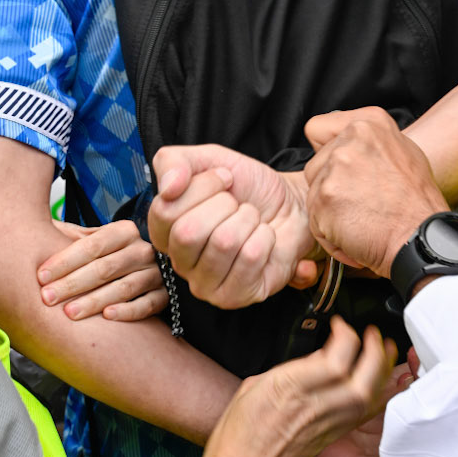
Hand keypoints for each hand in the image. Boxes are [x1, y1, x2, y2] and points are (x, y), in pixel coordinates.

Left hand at [35, 219, 166, 321]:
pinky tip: (107, 317)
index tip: (41, 276)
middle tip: (48, 298)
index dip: (65, 260)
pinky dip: (128, 311)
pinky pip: (147, 305)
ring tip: (70, 313)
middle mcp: (142, 250)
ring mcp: (155, 273)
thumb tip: (31, 229)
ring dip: (95, 301)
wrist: (139, 273)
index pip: (92, 245)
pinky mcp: (163, 295)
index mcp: (123, 231)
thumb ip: (65, 235)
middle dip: (73, 284)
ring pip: (124, 288)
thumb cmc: (103, 258)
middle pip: (105, 268)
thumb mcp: (88, 240)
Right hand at [149, 144, 319, 306]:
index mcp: (166, 232)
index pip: (165, 211)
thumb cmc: (248, 188)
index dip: (202, 187)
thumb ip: (173, 162)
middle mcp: (180, 263)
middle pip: (188, 232)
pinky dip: (265, 237)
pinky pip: (250, 258)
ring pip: (223, 243)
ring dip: (248, 219)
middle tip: (239, 204)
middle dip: (225, 205)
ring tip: (253, 220)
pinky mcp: (235, 296)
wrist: (292, 204)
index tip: (225, 179)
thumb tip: (168, 188)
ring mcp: (206, 285)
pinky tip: (264, 239)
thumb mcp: (209, 159)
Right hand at [185, 320, 395, 456]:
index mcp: (288, 389)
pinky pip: (363, 413)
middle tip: (373, 335)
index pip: (334, 360)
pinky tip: (380, 380)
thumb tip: (319, 357)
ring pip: (368, 397)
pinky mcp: (331, 438)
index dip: (345, 335)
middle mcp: (312, 407)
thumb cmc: (238, 434)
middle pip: (361, 379)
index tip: (340, 326)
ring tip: (384, 352)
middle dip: (375, 352)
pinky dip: (376, 393)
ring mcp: (325, 425)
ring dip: (381, 371)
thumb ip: (291, 369)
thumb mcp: (255, 385)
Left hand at [304, 107, 447, 276]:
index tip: (343, 169)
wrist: (420, 238)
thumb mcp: (404, 153)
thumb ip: (370, 143)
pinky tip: (356, 234)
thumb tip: (348, 141)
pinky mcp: (325, 197)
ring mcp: (336, 167)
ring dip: (330, 212)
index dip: (326, 153)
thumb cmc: (417, 204)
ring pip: (313, 194)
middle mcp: (351, 139)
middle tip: (360, 202)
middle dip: (330, 187)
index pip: (317, 129)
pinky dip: (330, 234)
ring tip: (361, 219)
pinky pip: (314, 220)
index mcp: (369, 123)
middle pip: (314, 166)